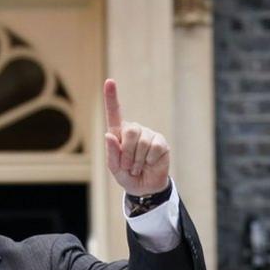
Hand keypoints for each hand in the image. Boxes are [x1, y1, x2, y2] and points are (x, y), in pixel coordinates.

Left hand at [103, 79, 169, 196]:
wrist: (145, 188)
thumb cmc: (127, 175)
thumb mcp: (115, 168)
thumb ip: (111, 153)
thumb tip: (109, 135)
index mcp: (118, 134)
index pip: (114, 113)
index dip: (111, 97)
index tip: (109, 81)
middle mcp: (134, 130)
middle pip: (130, 131)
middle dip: (127, 153)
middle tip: (128, 166)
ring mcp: (149, 134)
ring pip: (142, 142)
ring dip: (138, 160)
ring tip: (138, 168)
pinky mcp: (161, 142)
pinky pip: (154, 148)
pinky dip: (149, 160)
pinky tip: (149, 163)